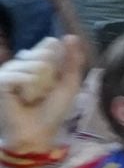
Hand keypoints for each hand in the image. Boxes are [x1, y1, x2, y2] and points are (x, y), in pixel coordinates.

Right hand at [0, 36, 84, 155]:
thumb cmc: (53, 110)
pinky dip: (27, 87)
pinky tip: (25, 98)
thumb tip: (71, 36)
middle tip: (44, 93)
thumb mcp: (69, 83)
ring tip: (34, 97)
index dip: (57, 60)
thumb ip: (73, 61)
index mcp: (36, 61)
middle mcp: (21, 63)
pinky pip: (19, 75)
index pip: (49, 45)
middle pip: (42, 54)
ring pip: (32, 64)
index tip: (57, 79)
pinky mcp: (0, 81)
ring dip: (40, 84)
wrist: (39, 132)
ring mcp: (9, 71)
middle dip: (50, 75)